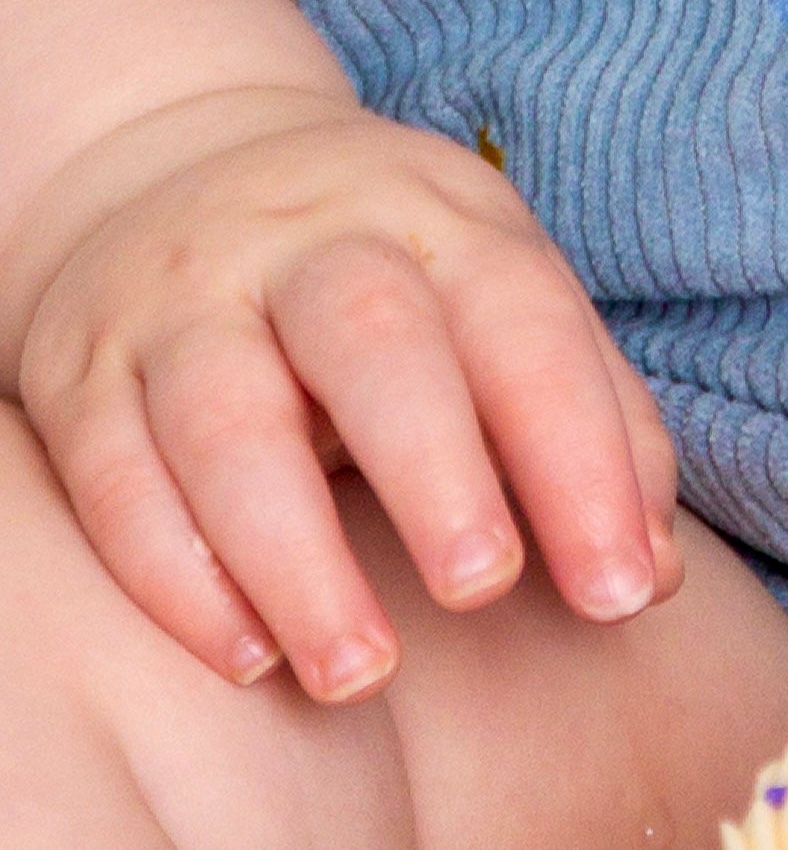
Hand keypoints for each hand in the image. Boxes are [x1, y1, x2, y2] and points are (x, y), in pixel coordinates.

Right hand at [8, 89, 682, 702]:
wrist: (179, 172)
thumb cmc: (397, 290)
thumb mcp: (503, 311)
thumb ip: (594, 429)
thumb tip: (642, 579)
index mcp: (444, 220)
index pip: (523, 324)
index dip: (578, 458)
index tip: (617, 590)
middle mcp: (307, 241)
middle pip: (369, 339)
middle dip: (433, 471)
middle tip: (481, 592)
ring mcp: (183, 299)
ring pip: (224, 416)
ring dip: (292, 554)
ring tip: (359, 677)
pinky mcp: (82, 370)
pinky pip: (112, 471)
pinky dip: (176, 571)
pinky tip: (246, 656)